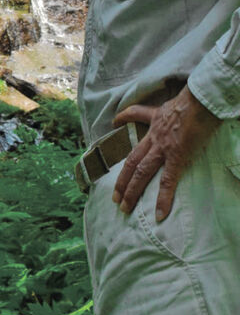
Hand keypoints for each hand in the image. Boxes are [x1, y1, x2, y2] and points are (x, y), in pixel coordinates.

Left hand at [111, 85, 220, 221]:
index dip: (123, 118)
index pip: (134, 115)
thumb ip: (173, 109)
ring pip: (141, 172)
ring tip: (124, 208)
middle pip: (132, 159)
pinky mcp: (176, 157)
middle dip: (122, 179)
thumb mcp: (176, 100)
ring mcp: (163, 148)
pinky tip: (159, 214)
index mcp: (155, 119)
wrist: (199, 101)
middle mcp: (154, 136)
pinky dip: (163, 199)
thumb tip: (182, 106)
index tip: (115, 123)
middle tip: (114, 197)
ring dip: (132, 191)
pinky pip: (167, 181)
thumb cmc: (193, 99)